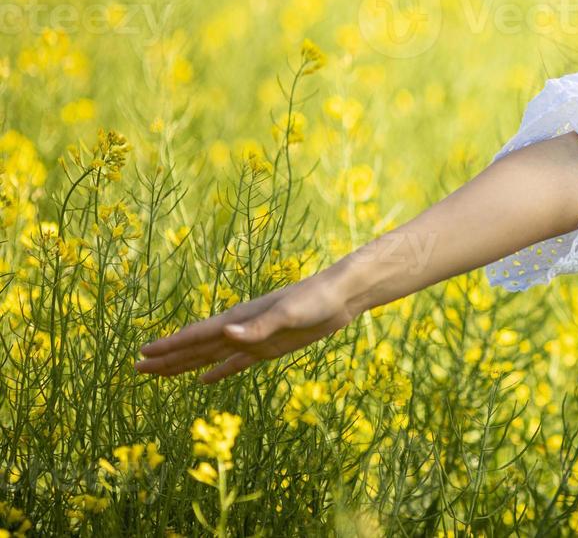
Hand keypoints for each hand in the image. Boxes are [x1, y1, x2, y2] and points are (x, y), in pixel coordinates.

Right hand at [134, 271, 358, 382]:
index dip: (169, 346)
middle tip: (136, 368)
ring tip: (158, 374)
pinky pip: (235, 364)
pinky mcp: (268, 349)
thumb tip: (226, 335)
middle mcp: (239, 330)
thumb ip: (259, 326)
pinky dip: (218, 373)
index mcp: (238, 319)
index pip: (196, 336)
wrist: (339, 297)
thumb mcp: (288, 313)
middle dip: (167, 358)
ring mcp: (252, 339)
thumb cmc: (314, 300)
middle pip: (195, 348)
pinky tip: (203, 380)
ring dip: (184, 366)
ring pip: (209, 357)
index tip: (141, 354)